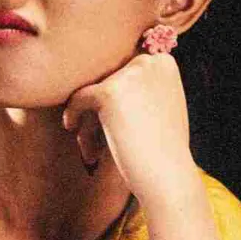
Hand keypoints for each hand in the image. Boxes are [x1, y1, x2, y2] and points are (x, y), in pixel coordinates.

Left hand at [62, 50, 196, 204]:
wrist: (168, 177)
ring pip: (93, 89)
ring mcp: (130, 75)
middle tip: (97, 138)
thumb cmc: (164, 149)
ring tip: (92, 145)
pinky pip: (79, 97)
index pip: (123, 70)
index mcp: (164, 62)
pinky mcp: (109, 92)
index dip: (114, 96)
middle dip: (99, 107)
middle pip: (107, 78)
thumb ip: (144, 86)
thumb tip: (113, 70)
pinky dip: (73, 113)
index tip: (114, 122)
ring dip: (89, 117)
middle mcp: (149, 62)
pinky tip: (72, 128)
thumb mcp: (163, 106)